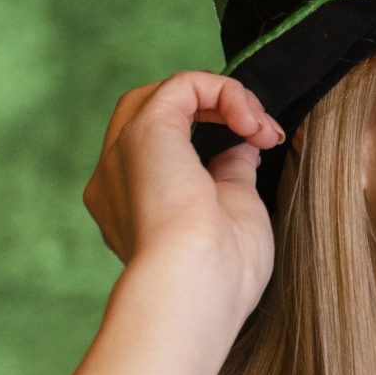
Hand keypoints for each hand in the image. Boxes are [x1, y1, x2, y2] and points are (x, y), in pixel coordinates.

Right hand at [80, 72, 284, 317]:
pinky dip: (224, 90)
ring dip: (222, 98)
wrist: (195, 289)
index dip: (213, 139)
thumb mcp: (231, 214)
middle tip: (260, 134)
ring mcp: (122, 154)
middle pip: (152, 113)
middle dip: (211, 111)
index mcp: (130, 205)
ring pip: (164, 94)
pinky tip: (252, 121)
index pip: (163, 150)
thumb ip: (230, 175)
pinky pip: (183, 84)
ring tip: (261, 128)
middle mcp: (114, 177)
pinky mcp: (144, 132)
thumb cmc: (221, 274)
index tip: (260, 151)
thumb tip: (242, 146)